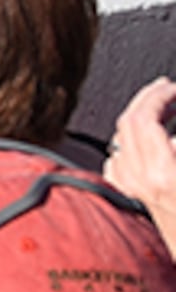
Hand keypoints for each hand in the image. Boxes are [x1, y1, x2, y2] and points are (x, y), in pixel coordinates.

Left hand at [107, 78, 175, 252]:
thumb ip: (175, 148)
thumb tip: (173, 137)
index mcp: (162, 174)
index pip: (144, 117)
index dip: (159, 96)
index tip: (172, 87)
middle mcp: (139, 183)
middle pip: (128, 125)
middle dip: (148, 101)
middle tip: (167, 90)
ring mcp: (134, 194)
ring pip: (122, 143)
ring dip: (140, 121)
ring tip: (163, 111)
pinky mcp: (136, 204)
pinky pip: (121, 166)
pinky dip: (132, 147)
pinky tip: (148, 144)